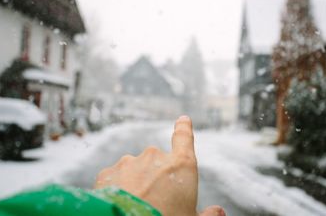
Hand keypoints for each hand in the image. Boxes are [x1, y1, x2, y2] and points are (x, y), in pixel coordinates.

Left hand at [95, 115, 224, 215]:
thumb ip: (208, 214)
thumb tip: (218, 212)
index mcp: (181, 166)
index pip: (184, 139)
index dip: (184, 129)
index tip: (183, 120)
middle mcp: (155, 157)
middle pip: (158, 164)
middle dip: (156, 179)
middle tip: (157, 203)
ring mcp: (129, 162)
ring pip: (135, 171)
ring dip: (136, 185)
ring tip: (137, 208)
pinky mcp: (108, 172)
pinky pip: (116, 179)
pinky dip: (118, 190)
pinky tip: (120, 206)